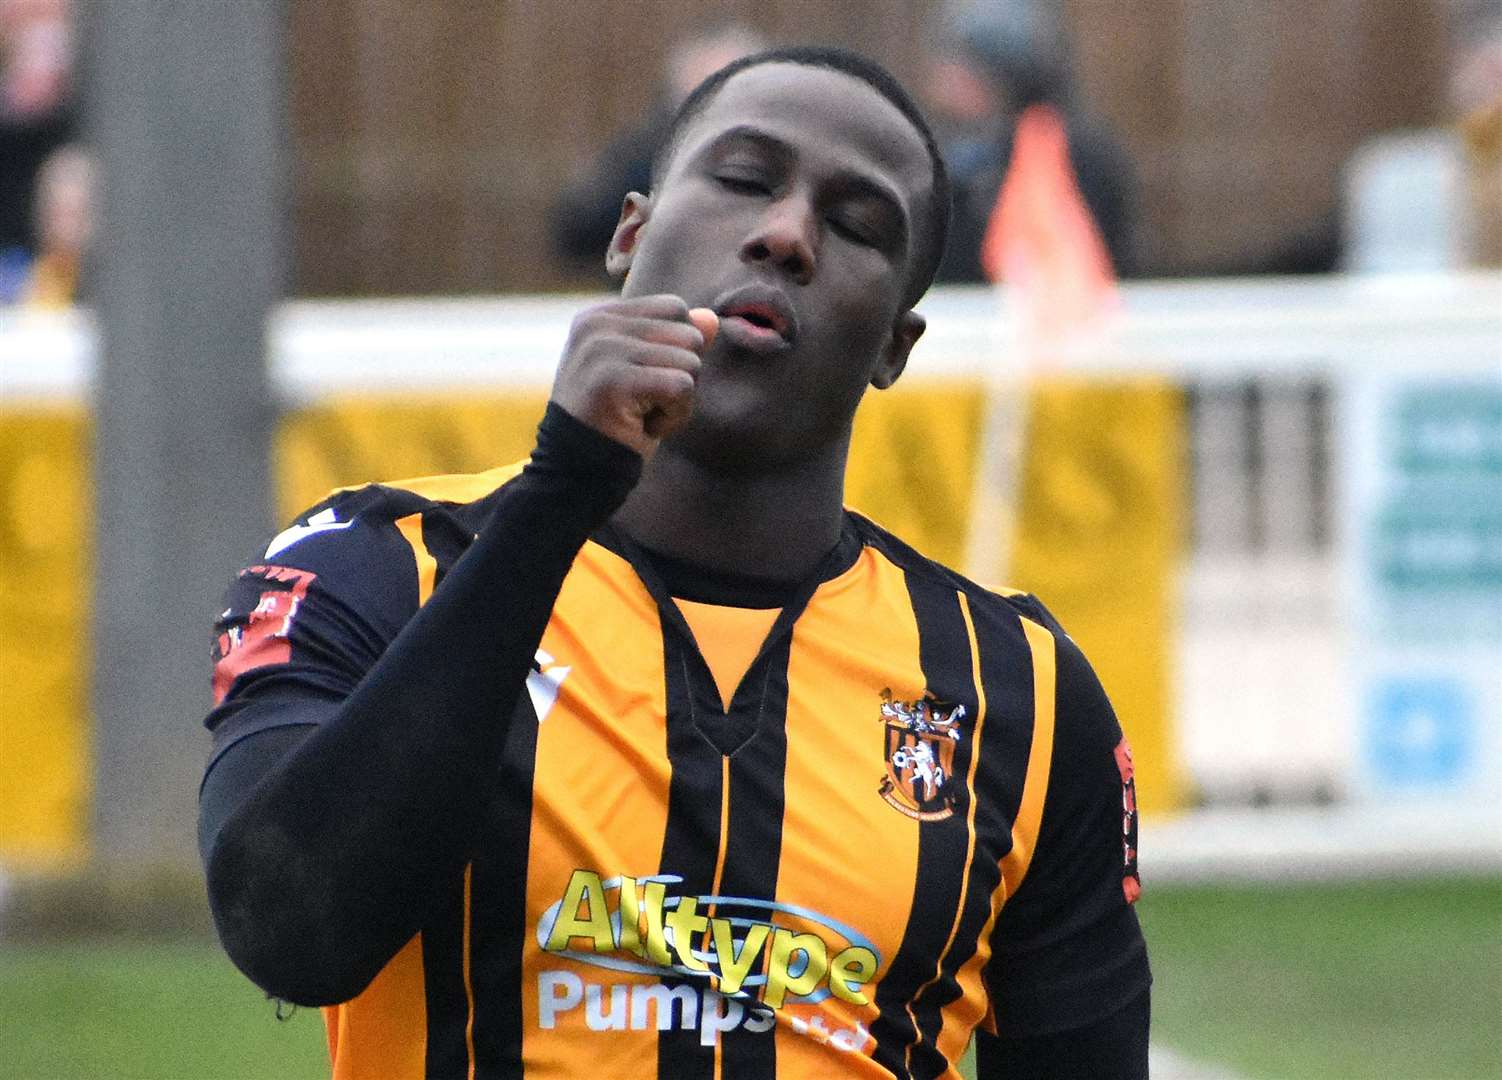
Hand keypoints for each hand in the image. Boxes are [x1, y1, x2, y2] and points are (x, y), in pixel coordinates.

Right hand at [550, 295, 718, 456]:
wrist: (577, 472)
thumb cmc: (616, 423)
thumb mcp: (648, 374)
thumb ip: (676, 342)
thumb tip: (711, 318)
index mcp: (599, 316)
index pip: (674, 308)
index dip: (677, 350)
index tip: (644, 382)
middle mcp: (597, 325)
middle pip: (688, 334)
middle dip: (682, 377)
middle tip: (645, 404)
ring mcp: (602, 350)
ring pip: (690, 362)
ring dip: (679, 402)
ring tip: (642, 417)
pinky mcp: (614, 379)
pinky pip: (682, 387)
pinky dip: (675, 417)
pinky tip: (645, 429)